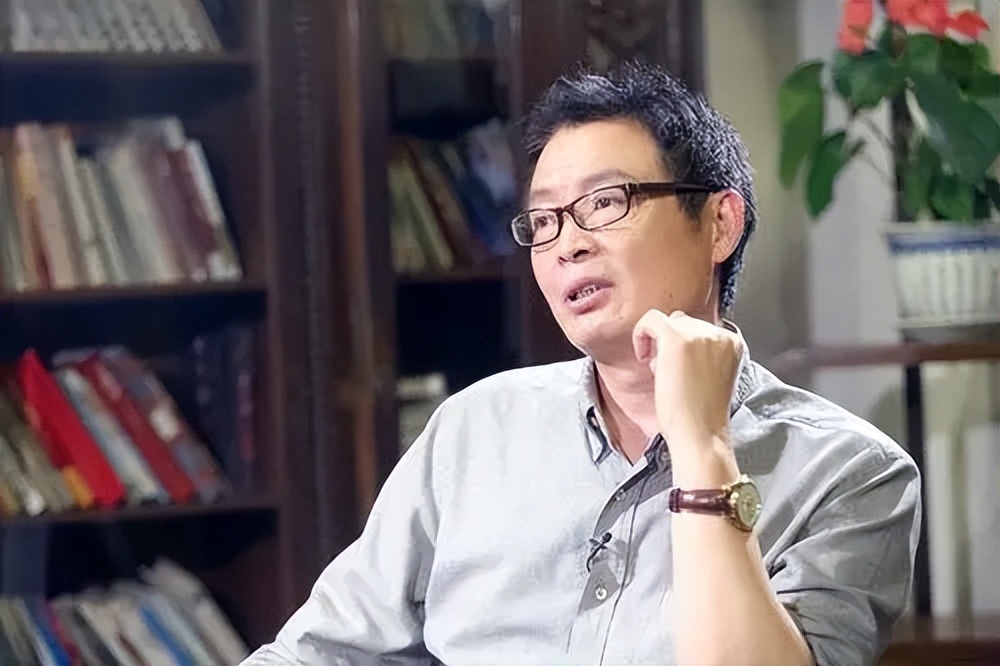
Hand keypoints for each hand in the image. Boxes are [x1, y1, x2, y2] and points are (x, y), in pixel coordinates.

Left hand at [632, 310, 742, 449]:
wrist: (700, 433)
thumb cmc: (702, 415)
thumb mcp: (713, 375)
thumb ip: (703, 354)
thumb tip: (673, 342)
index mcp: (733, 342)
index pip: (701, 328)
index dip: (685, 346)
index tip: (680, 368)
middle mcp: (719, 333)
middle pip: (684, 322)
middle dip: (671, 344)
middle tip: (668, 372)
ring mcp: (699, 334)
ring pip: (668, 320)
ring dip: (658, 342)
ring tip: (661, 371)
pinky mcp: (677, 338)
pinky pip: (650, 320)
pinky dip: (641, 335)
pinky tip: (644, 358)